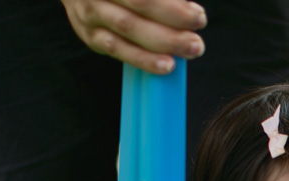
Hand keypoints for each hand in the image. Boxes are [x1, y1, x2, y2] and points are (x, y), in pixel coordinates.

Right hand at [60, 0, 206, 74]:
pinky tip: (164, 66)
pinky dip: (143, 59)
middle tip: (198, 41)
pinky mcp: (90, 36)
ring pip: (128, 28)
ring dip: (163, 44)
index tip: (198, 17)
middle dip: (174, 22)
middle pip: (140, 5)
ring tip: (189, 51)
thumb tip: (190, 10)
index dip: (173, 6)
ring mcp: (91, 13)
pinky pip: (117, 49)